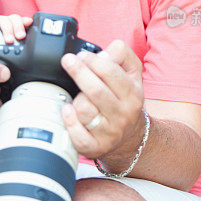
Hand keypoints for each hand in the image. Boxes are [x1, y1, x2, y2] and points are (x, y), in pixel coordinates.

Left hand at [59, 40, 144, 160]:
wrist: (131, 136)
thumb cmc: (125, 98)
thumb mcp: (132, 72)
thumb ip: (121, 54)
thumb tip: (101, 53)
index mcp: (133, 93)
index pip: (111, 72)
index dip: (92, 60)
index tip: (81, 55)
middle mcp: (123, 114)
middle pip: (96, 91)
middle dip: (78, 72)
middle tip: (67, 61)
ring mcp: (109, 133)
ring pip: (84, 110)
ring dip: (75, 99)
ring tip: (77, 96)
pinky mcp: (96, 147)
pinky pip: (78, 135)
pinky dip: (69, 121)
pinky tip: (67, 111)